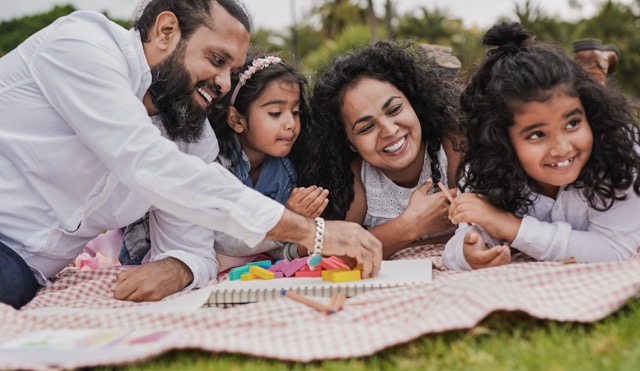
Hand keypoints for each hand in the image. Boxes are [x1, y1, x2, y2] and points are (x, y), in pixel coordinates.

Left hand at [112, 257, 192, 301]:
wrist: (176, 270)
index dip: (119, 292)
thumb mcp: (138, 268)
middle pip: (124, 300)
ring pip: (133, 304)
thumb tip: (113, 289)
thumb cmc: (156, 269)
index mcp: (136, 278)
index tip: (124, 290)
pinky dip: (143, 302)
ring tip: (141, 293)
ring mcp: (150, 295)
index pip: (118, 294)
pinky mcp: (157, 300)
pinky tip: (148, 295)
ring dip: (135, 300)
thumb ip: (123, 277)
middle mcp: (142, 288)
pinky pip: (143, 305)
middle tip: (133, 291)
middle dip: (126, 297)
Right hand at [266, 210, 381, 276]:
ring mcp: (356, 237)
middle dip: (378, 260)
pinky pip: (366, 258)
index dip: (375, 253)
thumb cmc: (320, 236)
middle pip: (376, 246)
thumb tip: (353, 264)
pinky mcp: (352, 245)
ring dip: (374, 266)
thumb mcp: (339, 241)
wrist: (311, 232)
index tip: (374, 263)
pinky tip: (362, 273)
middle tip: (375, 270)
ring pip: (374, 253)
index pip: (372, 241)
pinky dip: (366, 267)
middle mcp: (358, 231)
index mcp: (356, 228)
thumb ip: (348, 251)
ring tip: (369, 274)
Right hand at [285, 186, 328, 217]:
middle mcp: (298, 209)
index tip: (315, 186)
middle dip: (317, 192)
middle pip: (310, 198)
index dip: (310, 189)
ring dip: (322, 197)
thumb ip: (295, 192)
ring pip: (315, 204)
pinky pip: (318, 211)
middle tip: (321, 188)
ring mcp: (305, 215)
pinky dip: (323, 205)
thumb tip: (304, 188)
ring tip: (325, 192)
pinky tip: (326, 200)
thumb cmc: (292, 208)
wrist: (292, 222)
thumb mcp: (290, 199)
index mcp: (292, 203)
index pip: (303, 193)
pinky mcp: (310, 219)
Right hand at [401, 180, 454, 239]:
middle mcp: (445, 207)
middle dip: (452, 200)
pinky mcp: (446, 226)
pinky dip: (451, 219)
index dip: (452, 190)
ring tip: (446, 210)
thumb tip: (429, 181)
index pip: (454, 191)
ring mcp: (446, 217)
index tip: (450, 191)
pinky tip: (445, 218)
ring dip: (453, 210)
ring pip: (455, 211)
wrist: (412, 224)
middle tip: (448, 200)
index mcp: (440, 198)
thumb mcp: (418, 193)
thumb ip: (426, 185)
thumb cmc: (414, 210)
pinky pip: (454, 221)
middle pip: (456, 201)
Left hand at [449, 193, 520, 241]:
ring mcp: (480, 207)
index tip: (452, 209)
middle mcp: (479, 200)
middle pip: (458, 200)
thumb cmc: (497, 219)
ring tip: (453, 220)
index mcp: (480, 197)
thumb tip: (462, 209)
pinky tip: (456, 222)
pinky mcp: (480, 216)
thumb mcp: (484, 208)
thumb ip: (474, 207)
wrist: (508, 225)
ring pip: (460, 207)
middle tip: (451, 216)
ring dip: (453, 214)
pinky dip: (457, 218)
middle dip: (452, 208)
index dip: (455, 202)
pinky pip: (464, 215)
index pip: (462, 196)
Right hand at [463, 230, 510, 268]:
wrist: (474, 250)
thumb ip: (470, 236)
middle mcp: (478, 266)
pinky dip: (506, 261)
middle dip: (500, 257)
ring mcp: (485, 269)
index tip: (499, 247)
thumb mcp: (469, 237)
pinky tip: (507, 252)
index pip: (481, 258)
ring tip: (507, 248)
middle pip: (491, 265)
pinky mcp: (492, 269)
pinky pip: (501, 267)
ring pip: (497, 267)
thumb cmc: (473, 242)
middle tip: (505, 247)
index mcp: (472, 257)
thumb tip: (474, 237)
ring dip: (504, 258)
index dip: (491, 253)